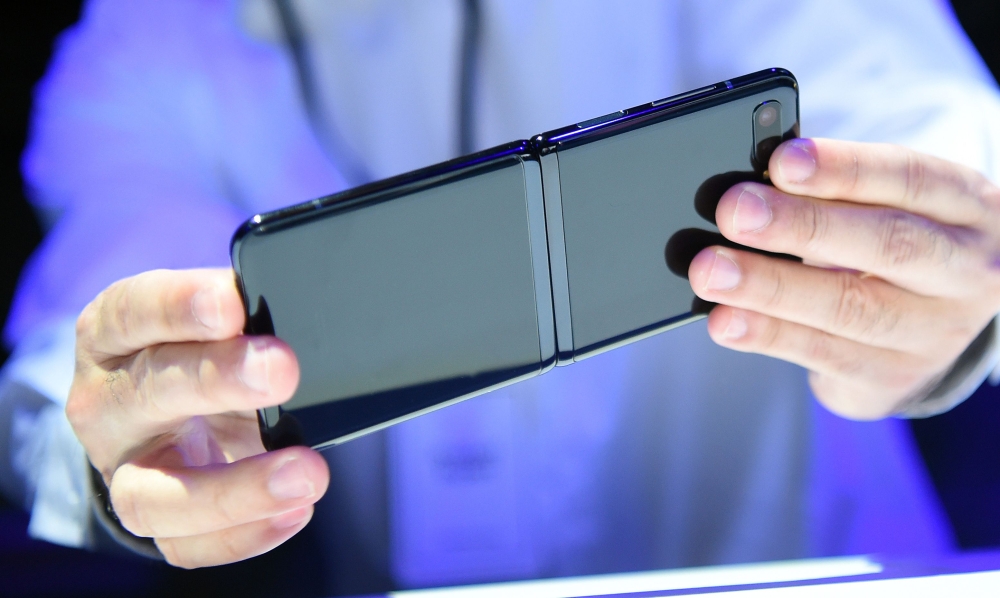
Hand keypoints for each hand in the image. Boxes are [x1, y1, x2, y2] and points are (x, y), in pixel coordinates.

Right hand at [67, 269, 328, 566]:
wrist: (173, 418)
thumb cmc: (199, 355)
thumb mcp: (213, 325)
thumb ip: (243, 320)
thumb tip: (299, 314)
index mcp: (113, 336)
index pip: (133, 312)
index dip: (180, 306)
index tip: (233, 304)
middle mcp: (107, 404)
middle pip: (149, 392)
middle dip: (217, 380)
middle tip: (282, 370)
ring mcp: (124, 471)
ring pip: (153, 495)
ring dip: (234, 488)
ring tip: (304, 472)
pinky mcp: (153, 520)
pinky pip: (187, 545)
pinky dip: (245, 533)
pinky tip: (295, 509)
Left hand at [689, 138, 999, 418]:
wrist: (933, 327)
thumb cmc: (893, 241)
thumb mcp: (886, 206)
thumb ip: (835, 193)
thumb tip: (751, 185)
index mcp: (965, 206)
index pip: (909, 177)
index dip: (844, 169)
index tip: (781, 161)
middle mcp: (964, 270)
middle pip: (886, 244)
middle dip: (802, 226)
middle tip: (734, 212)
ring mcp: (935, 332)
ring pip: (850, 308)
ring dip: (770, 288)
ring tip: (711, 272)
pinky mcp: (893, 378)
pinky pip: (824, 355)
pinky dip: (768, 335)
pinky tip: (725, 321)